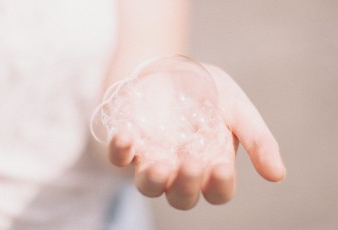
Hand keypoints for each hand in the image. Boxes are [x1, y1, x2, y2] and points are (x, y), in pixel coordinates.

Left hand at [108, 64, 284, 209]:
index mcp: (211, 164)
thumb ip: (257, 140)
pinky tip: (127, 136)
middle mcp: (181, 169)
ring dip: (153, 180)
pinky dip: (120, 151)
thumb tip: (278, 175)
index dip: (220, 185)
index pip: (217, 190)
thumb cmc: (207, 91)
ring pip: (148, 186)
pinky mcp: (129, 145)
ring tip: (160, 163)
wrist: (171, 68)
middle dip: (186, 185)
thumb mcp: (237, 108)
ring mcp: (152, 158)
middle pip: (181, 197)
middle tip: (191, 161)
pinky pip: (119, 158)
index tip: (221, 166)